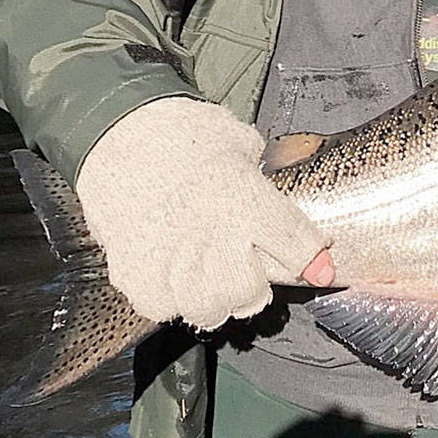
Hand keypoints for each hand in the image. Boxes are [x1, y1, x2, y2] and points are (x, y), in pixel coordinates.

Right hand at [77, 95, 331, 329]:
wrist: (116, 129)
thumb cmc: (183, 131)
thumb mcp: (238, 142)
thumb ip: (262, 183)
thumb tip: (283, 218)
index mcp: (243, 196)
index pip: (293, 243)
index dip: (313, 259)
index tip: (322, 270)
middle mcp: (210, 233)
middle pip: (250, 293)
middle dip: (254, 286)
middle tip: (247, 271)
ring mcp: (168, 257)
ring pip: (208, 309)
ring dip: (215, 298)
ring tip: (208, 275)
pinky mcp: (134, 271)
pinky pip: (164, 308)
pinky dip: (171, 297)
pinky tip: (172, 271)